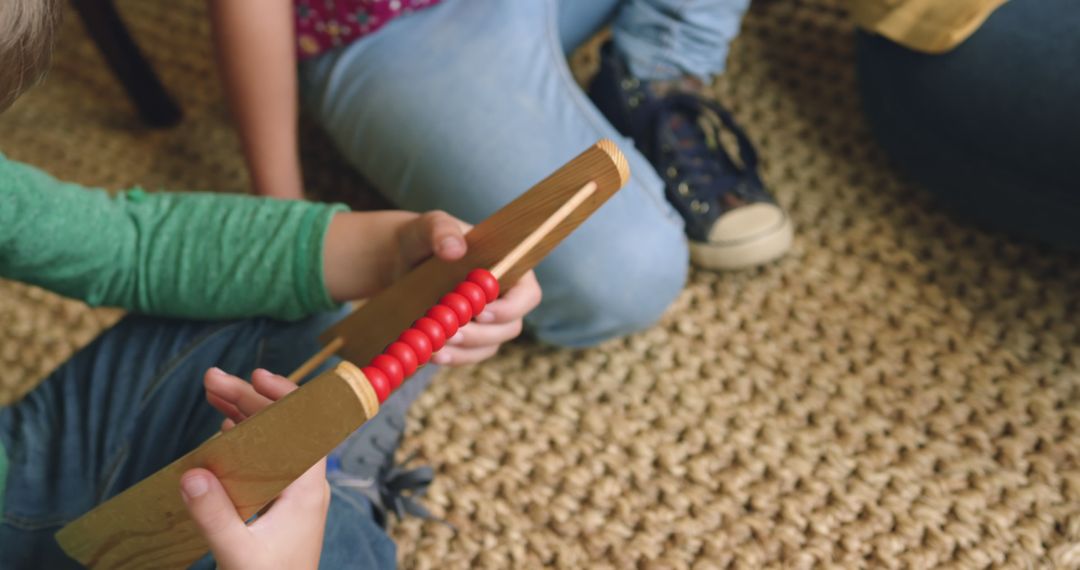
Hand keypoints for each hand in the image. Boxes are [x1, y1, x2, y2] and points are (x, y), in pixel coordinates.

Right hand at [180, 368, 328, 569]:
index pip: (303, 427)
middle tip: (210, 379)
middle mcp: (305, 485)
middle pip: (281, 428)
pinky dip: (243, 441)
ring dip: (243, 417)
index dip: (281, 396)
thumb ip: (215, 516)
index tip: (254, 376)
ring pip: (271, 442)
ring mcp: (292, 495)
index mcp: (308, 488)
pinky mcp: (278, 507)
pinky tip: (225, 429)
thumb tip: (190, 473)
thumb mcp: (238, 554)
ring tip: (212, 393)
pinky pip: (264, 462)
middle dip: (248, 400)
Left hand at [393, 212, 542, 364]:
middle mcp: (504, 298)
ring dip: (465, 349)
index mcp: (509, 268)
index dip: (512, 308)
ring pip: (489, 346)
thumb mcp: (429, 226)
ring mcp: (487, 322)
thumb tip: (455, 249)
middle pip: (510, 327)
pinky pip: (468, 355)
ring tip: (436, 343)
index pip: (528, 295)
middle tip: (453, 332)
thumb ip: (442, 230)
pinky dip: (452, 357)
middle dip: (482, 334)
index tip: (481, 312)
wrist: (400, 260)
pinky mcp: (467, 338)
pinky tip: (432, 353)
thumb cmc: (423, 238)